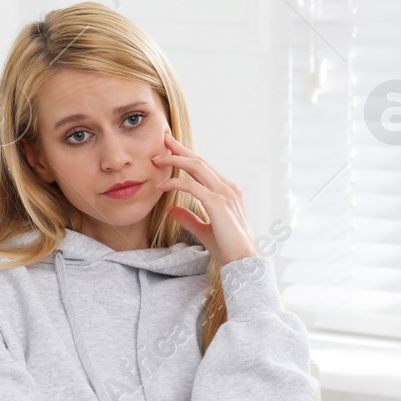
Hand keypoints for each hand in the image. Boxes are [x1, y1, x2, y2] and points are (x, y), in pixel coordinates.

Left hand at [153, 132, 259, 265]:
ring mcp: (224, 194)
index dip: (187, 156)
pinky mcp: (218, 203)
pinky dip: (176, 183)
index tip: (171, 149)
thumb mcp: (204, 231)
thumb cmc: (228, 248)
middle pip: (200, 161)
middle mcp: (228, 188)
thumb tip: (172, 210)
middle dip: (180, 149)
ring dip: (175, 160)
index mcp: (227, 191)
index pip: (204, 168)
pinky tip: (162, 185)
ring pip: (197, 167)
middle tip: (163, 139)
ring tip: (157, 158)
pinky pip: (193, 186)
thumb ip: (189, 218)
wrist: (244, 261)